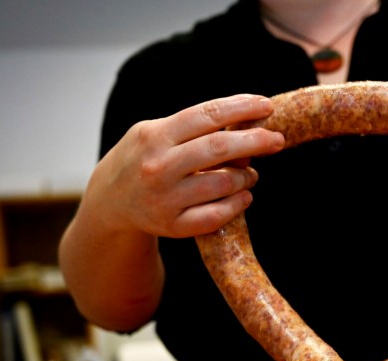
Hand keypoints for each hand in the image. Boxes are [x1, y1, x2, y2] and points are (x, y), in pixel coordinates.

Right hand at [86, 94, 284, 237]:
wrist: (109, 203)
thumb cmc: (142, 159)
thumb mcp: (155, 133)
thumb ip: (193, 128)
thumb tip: (246, 125)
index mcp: (154, 136)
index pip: (207, 115)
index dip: (241, 108)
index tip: (267, 107)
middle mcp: (158, 167)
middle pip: (219, 148)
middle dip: (256, 141)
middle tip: (278, 140)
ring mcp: (165, 199)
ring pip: (223, 183)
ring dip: (247, 175)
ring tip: (251, 172)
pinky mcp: (172, 226)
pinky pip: (217, 215)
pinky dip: (238, 204)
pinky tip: (244, 196)